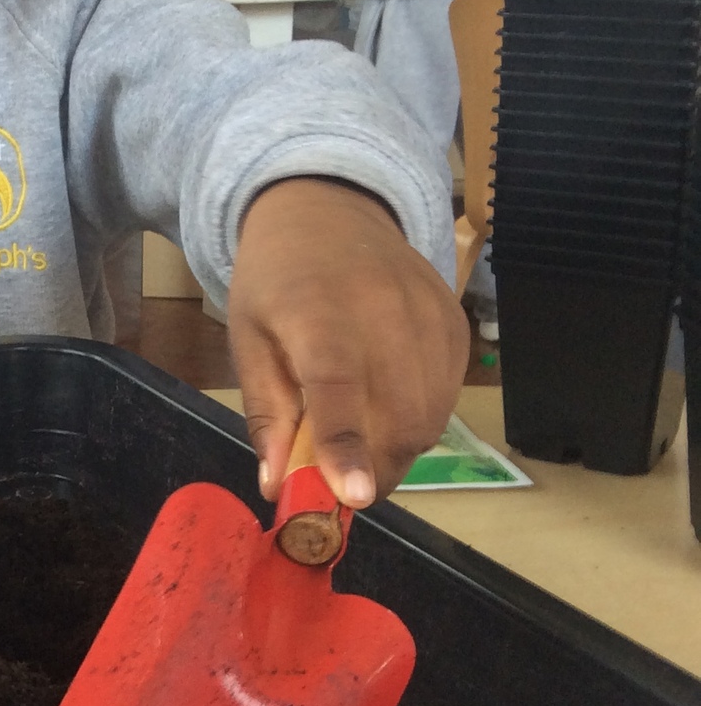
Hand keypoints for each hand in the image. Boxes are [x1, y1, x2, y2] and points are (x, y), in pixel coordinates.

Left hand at [228, 177, 467, 508]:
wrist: (329, 210)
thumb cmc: (276, 280)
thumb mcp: (248, 339)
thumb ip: (266, 414)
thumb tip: (278, 488)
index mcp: (317, 314)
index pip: (338, 386)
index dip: (347, 443)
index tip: (356, 496)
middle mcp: (383, 311)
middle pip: (397, 418)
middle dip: (375, 471)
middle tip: (347, 486)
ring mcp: (428, 315)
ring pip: (430, 417)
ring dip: (398, 451)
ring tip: (364, 441)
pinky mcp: (456, 322)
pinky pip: (447, 396)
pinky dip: (421, 419)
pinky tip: (389, 403)